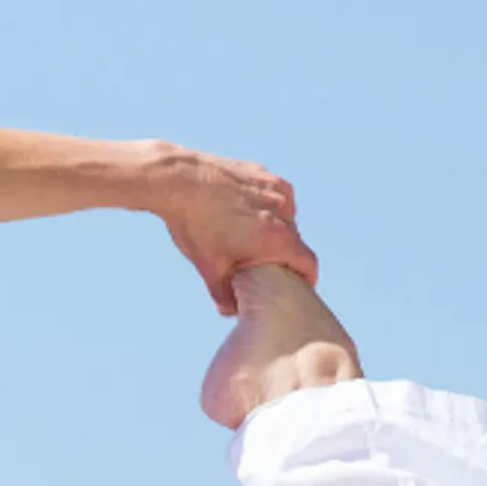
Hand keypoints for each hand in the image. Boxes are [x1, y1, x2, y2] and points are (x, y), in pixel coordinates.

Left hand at [148, 147, 320, 315]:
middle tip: (261, 266)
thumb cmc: (195, 225)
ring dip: (272, 230)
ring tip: (244, 237)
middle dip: (282, 255)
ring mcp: (275, 189)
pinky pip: (273, 197)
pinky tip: (238, 213)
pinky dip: (264, 208)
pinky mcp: (263, 174)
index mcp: (277, 237)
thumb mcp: (209, 266)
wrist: (178, 180)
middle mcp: (284, 211)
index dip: (306, 279)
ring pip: (285, 218)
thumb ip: (224, 294)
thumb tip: (230, 312)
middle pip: (294, 241)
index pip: (308, 264)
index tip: (299, 286)